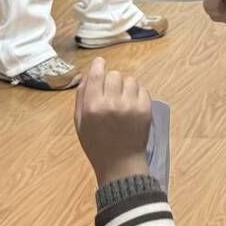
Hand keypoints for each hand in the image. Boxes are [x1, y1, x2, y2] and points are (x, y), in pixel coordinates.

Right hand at [72, 58, 154, 187]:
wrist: (120, 163)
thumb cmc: (96, 144)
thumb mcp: (80, 123)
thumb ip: (82, 97)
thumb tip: (87, 74)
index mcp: (93, 107)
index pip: (97, 75)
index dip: (99, 65)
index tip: (100, 62)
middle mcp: (112, 103)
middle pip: (114, 75)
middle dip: (111, 80)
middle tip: (111, 92)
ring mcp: (131, 106)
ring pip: (129, 79)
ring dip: (125, 86)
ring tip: (122, 99)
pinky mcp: (146, 109)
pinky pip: (142, 89)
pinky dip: (137, 93)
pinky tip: (132, 104)